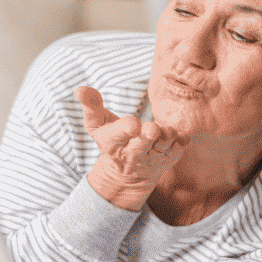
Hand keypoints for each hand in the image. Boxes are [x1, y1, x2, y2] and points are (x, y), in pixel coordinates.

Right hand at [76, 86, 185, 210]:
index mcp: (112, 142)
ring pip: (162, 146)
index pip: (116, 136)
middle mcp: (132, 152)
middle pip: (141, 144)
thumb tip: (80, 89)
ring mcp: (152, 157)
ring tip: (168, 130)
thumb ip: (91, 106)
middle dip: (147, 136)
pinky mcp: (169, 157)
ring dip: (167, 137)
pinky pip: (178, 149)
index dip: (124, 130)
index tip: (132, 123)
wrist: (129, 171)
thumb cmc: (112, 139)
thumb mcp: (97, 124)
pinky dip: (181, 141)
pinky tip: (182, 134)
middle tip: (152, 129)